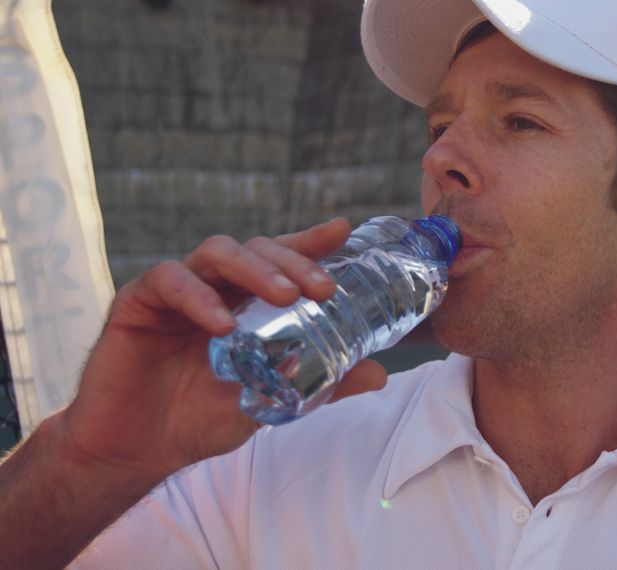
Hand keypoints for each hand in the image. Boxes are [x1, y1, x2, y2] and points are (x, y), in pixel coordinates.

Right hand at [55, 218, 387, 481]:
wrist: (137, 451)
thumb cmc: (199, 420)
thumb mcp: (269, 402)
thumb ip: (318, 385)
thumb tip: (379, 374)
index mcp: (244, 303)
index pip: (280, 261)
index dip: (310, 243)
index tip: (343, 231)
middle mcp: (213, 288)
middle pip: (256, 250)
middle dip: (293, 261)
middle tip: (323, 289)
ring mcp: (175, 291)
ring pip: (217, 252)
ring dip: (256, 269)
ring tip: (286, 297)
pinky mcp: (137, 302)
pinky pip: (168, 280)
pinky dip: (199, 297)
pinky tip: (223, 325)